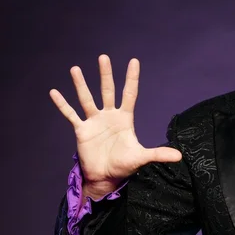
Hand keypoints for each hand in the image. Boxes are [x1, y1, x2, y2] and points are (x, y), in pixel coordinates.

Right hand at [49, 55, 181, 196]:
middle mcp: (109, 116)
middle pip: (108, 91)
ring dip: (81, 84)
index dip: (131, 78)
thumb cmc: (124, 165)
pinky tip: (54, 92)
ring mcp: (94, 121)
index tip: (134, 61)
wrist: (105, 177)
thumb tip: (179, 156)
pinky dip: (63, 104)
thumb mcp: (141, 157)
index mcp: (125, 118)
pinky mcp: (81, 130)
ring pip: (87, 99)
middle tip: (104, 57)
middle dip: (106, 74)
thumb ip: (158, 154)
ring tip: (75, 68)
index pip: (129, 93)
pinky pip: (71, 115)